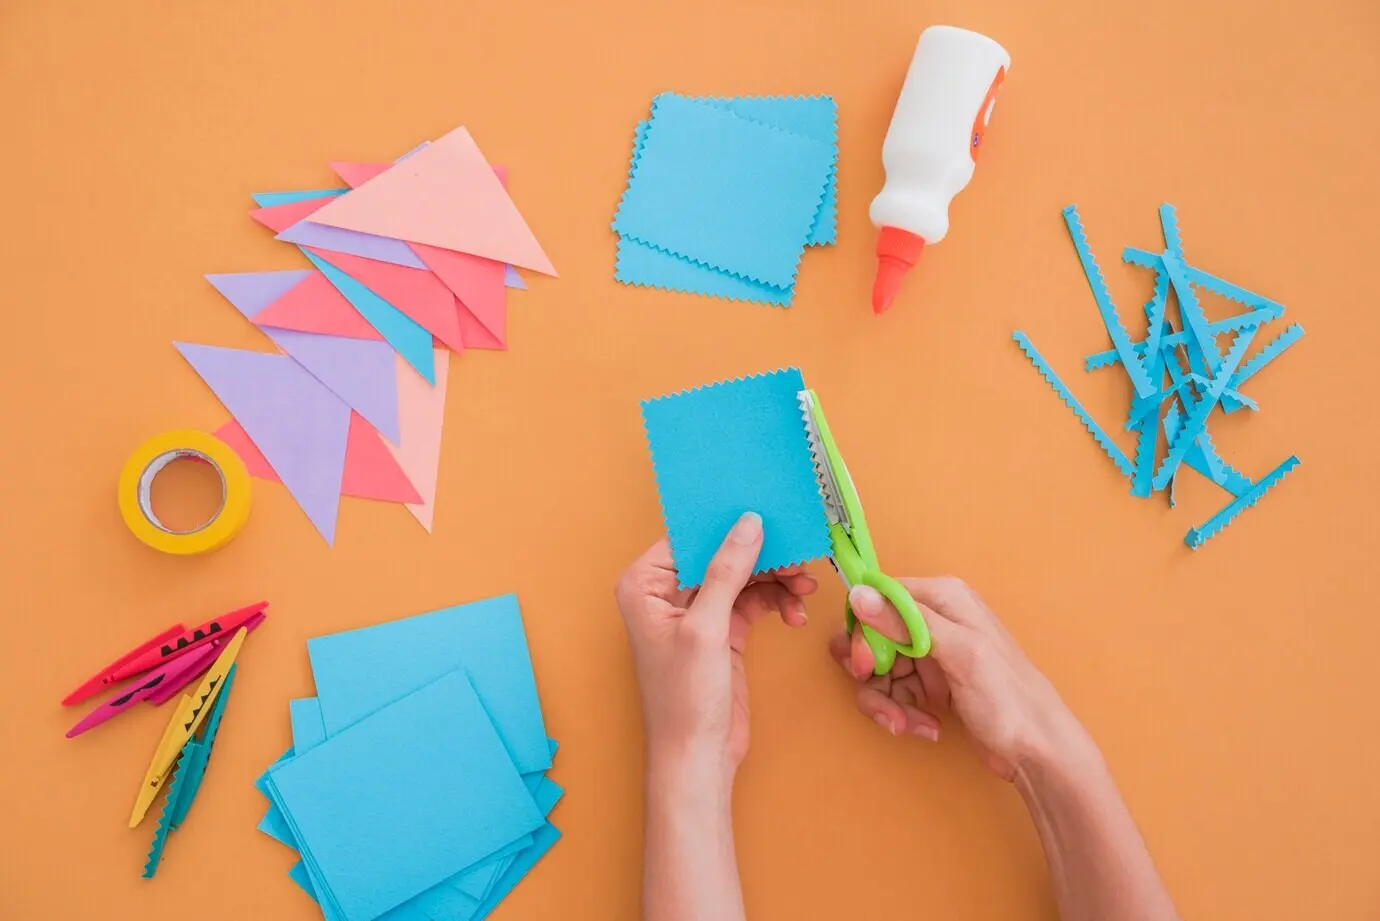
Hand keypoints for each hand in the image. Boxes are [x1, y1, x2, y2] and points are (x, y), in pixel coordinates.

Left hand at [616, 513, 816, 775]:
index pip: (690, 536)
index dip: (728, 525)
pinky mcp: (721, 630)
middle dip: (762, 554)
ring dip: (776, 579)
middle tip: (798, 554)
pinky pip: (753, 600)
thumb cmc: (683, 701)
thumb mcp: (706, 628)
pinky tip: (795, 613)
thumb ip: (727, 571)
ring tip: (805, 586)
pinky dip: (777, 602)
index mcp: (643, 584)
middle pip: (721, 553)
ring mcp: (695, 612)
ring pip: (743, 575)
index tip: (766, 513)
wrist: (698, 758)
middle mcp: (665, 593)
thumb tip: (748, 523)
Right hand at [829, 577, 1092, 780]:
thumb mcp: (960, 655)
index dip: (864, 633)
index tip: (864, 667)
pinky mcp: (930, 681)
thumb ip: (908, 622)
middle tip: (885, 706)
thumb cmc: (1007, 699)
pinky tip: (926, 727)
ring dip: (887, 702)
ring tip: (907, 725)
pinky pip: (894, 690)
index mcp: (943, 597)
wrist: (1036, 750)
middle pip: (873, 637)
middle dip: (871, 677)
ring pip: (879, 669)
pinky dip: (902, 712)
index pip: (878, 599)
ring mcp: (931, 651)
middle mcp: (934, 618)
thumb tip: (858, 594)